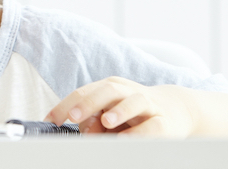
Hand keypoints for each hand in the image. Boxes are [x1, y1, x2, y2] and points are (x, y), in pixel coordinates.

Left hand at [45, 77, 195, 136]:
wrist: (176, 110)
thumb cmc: (135, 113)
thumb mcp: (110, 115)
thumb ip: (94, 122)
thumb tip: (86, 131)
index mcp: (110, 88)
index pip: (84, 92)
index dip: (65, 105)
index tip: (51, 120)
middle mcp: (128, 92)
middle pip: (107, 90)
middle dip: (88, 102)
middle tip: (73, 116)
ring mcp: (148, 104)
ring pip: (134, 101)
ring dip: (119, 110)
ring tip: (106, 121)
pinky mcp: (165, 121)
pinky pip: (153, 125)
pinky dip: (140, 132)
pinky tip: (128, 139)